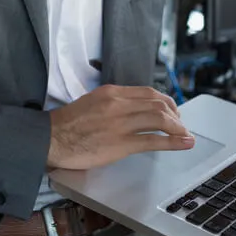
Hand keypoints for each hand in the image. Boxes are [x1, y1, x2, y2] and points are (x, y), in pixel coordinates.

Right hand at [46, 85, 194, 170]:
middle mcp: (118, 104)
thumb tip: (130, 111)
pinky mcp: (120, 143)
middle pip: (158, 103)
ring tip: (186, 135)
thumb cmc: (66, 124)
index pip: (147, 92)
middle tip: (181, 125)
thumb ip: (111, 104)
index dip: (165, 101)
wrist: (49, 139)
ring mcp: (120, 123)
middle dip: (175, 114)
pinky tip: (183, 143)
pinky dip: (173, 142)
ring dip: (178, 128)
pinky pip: (153, 140)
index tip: (172, 110)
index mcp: (111, 93)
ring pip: (159, 119)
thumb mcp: (91, 103)